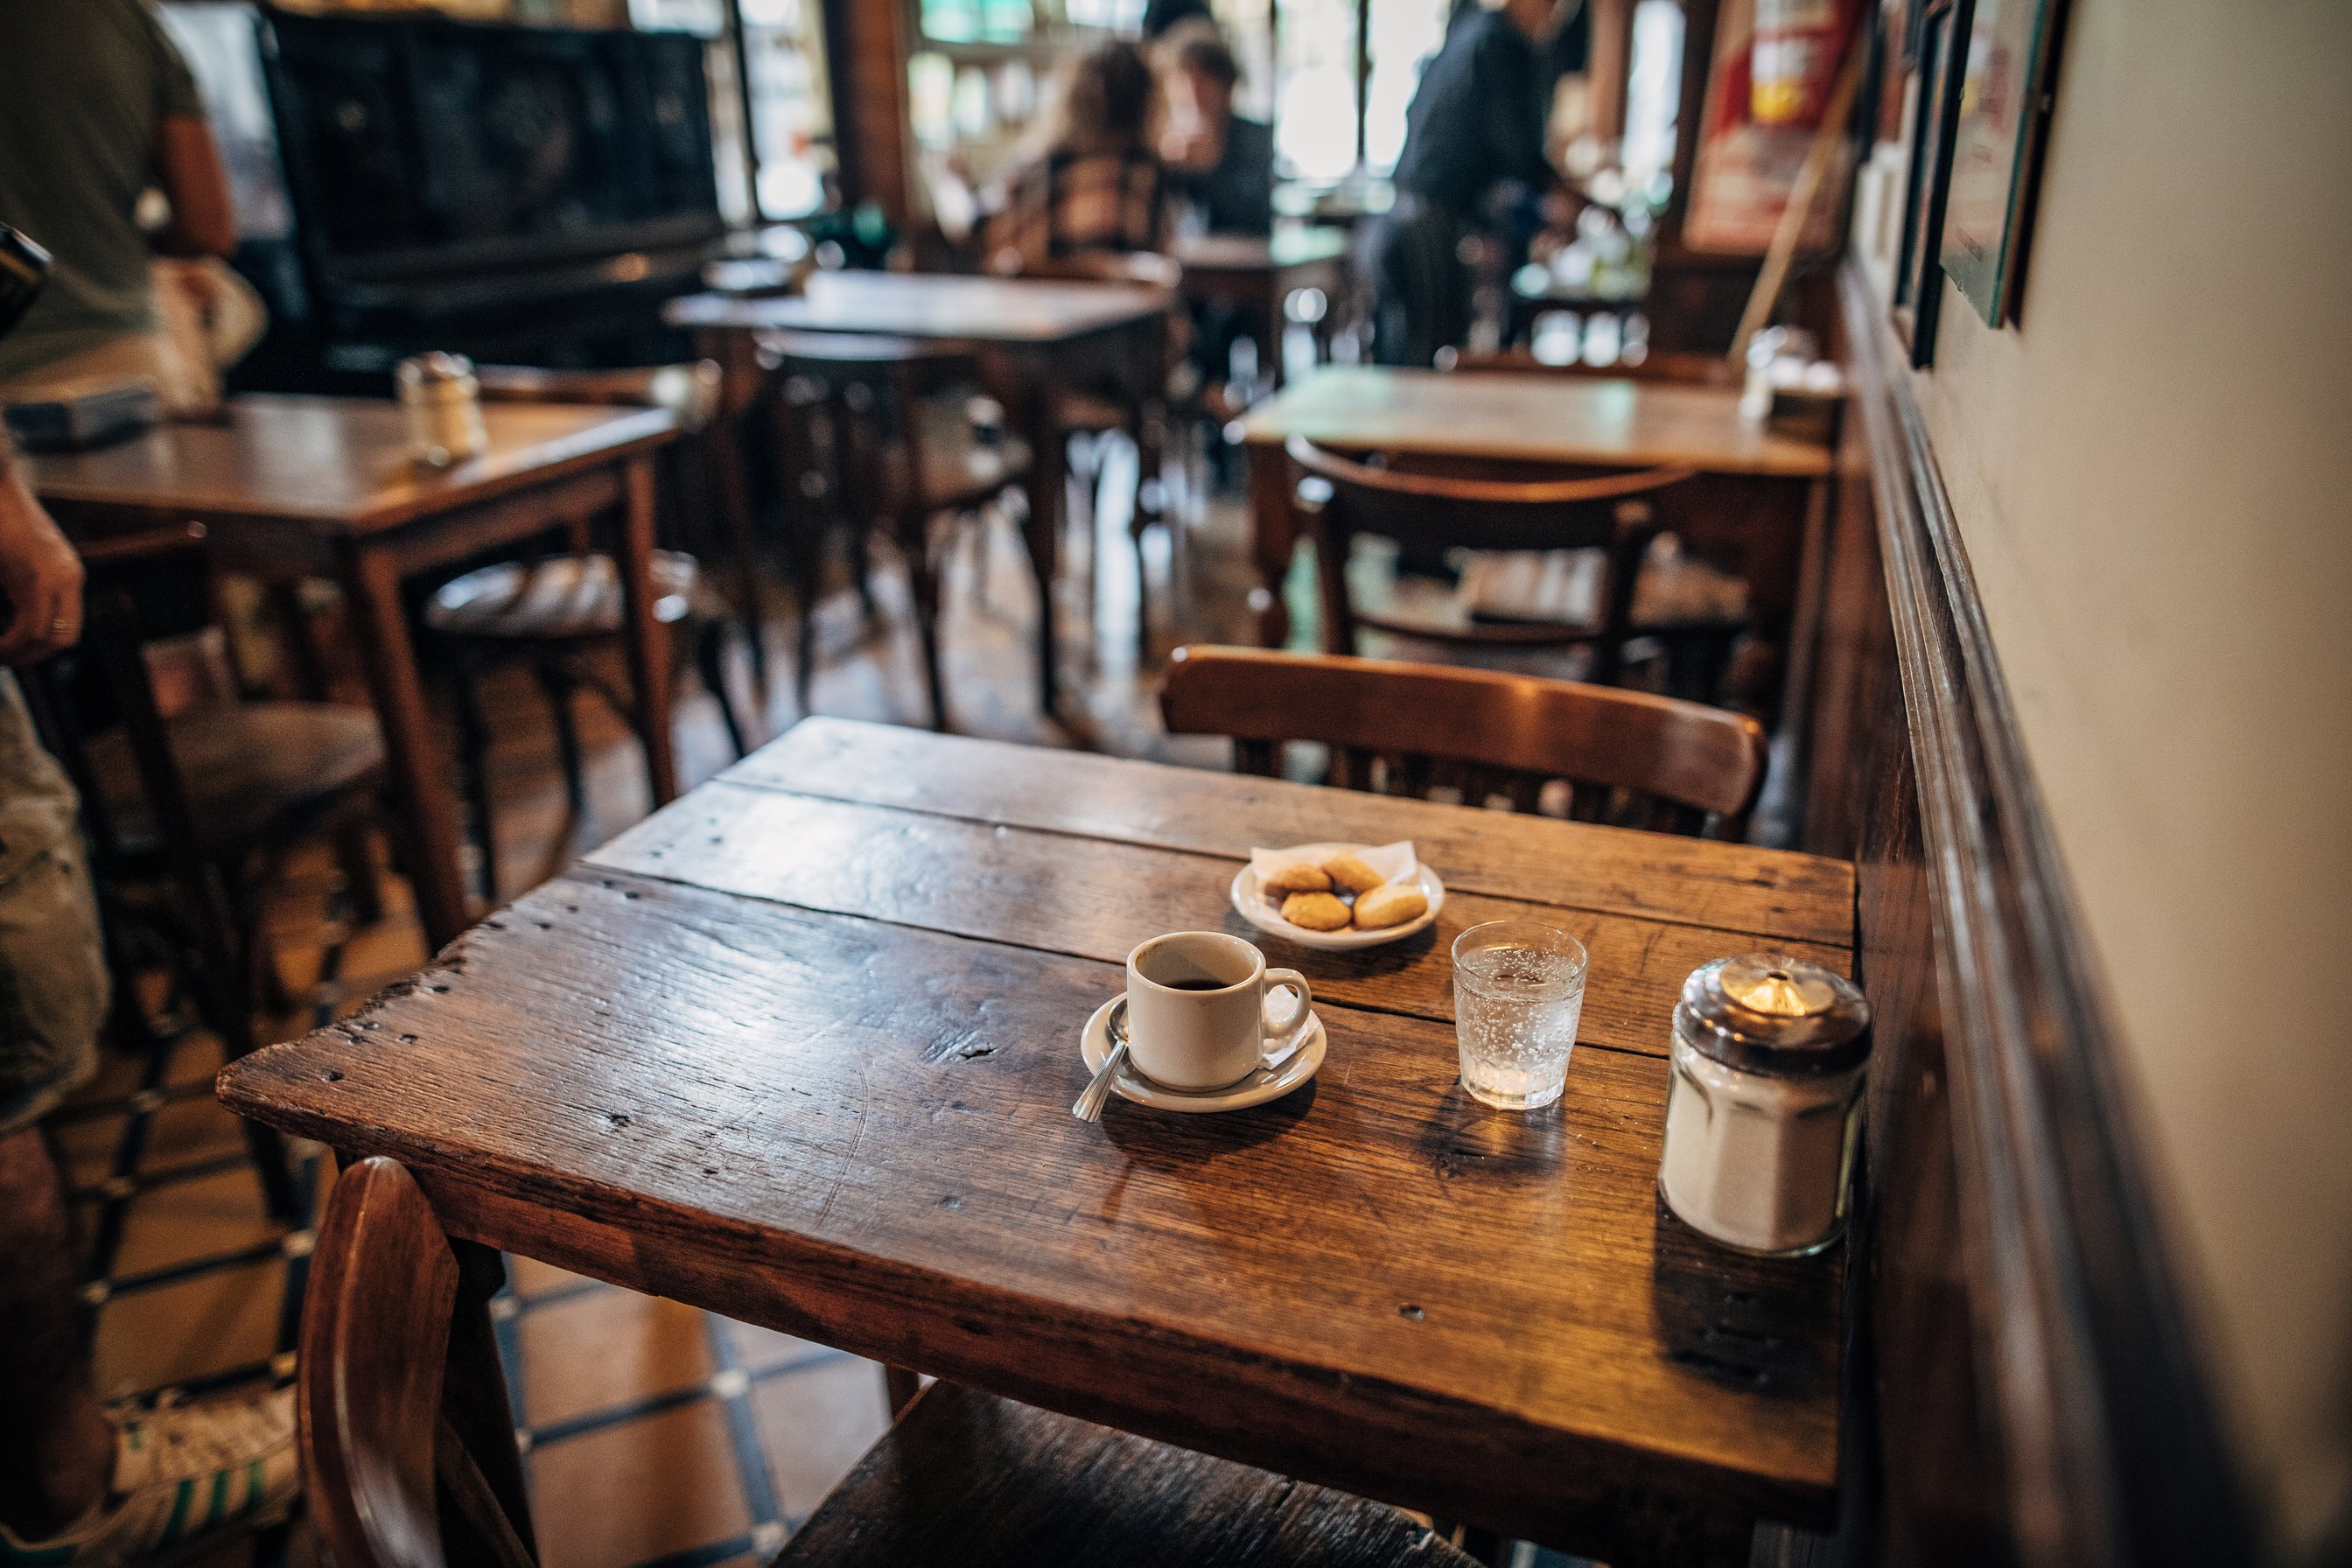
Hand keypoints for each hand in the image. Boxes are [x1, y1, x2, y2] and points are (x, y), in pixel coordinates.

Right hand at [0, 454, 82, 663]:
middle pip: (64, 639)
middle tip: (4, 660)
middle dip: (32, 656)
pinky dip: (11, 641)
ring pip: (48, 636)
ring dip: (19, 653)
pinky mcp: (36, 574)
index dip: (41, 648)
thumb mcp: (12, 561)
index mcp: (66, 573)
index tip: (13, 653)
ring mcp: (57, 575)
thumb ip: (17, 587)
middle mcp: (69, 576)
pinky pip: (30, 624)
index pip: (67, 627)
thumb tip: (11, 617)